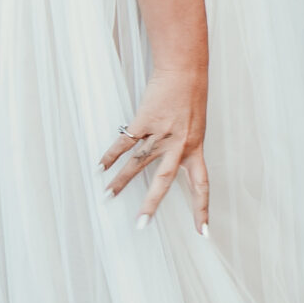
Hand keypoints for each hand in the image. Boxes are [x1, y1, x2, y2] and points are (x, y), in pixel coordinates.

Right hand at [102, 69, 209, 229]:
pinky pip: (125, 141)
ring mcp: (161, 132)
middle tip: (141, 224)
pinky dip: (111, 154)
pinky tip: (100, 166)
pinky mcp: (145, 119)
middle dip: (151, 204)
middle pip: (164, 180)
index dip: (202, 209)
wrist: (185, 70)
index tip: (202, 232)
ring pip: (138, 162)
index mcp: (195, 149)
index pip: (201, 185)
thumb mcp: (196, 126)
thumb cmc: (190, 96)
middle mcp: (179, 144)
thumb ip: (184, 146)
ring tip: (107, 196)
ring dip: (121, 180)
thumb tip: (172, 161)